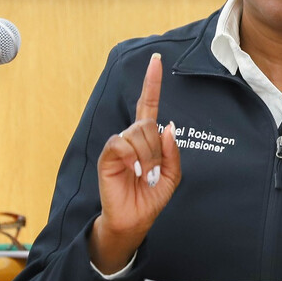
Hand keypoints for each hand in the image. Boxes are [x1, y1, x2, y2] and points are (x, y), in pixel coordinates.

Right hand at [89, 52, 181, 272]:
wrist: (134, 220)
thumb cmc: (150, 198)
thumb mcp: (171, 177)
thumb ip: (173, 153)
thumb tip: (170, 127)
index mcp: (147, 139)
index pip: (147, 104)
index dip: (152, 83)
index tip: (156, 61)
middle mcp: (131, 138)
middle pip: (148, 123)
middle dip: (156, 147)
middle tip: (152, 170)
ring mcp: (118, 146)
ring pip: (138, 133)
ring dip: (147, 156)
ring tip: (142, 174)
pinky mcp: (108, 156)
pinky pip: (122, 143)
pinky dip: (132, 157)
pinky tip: (132, 171)